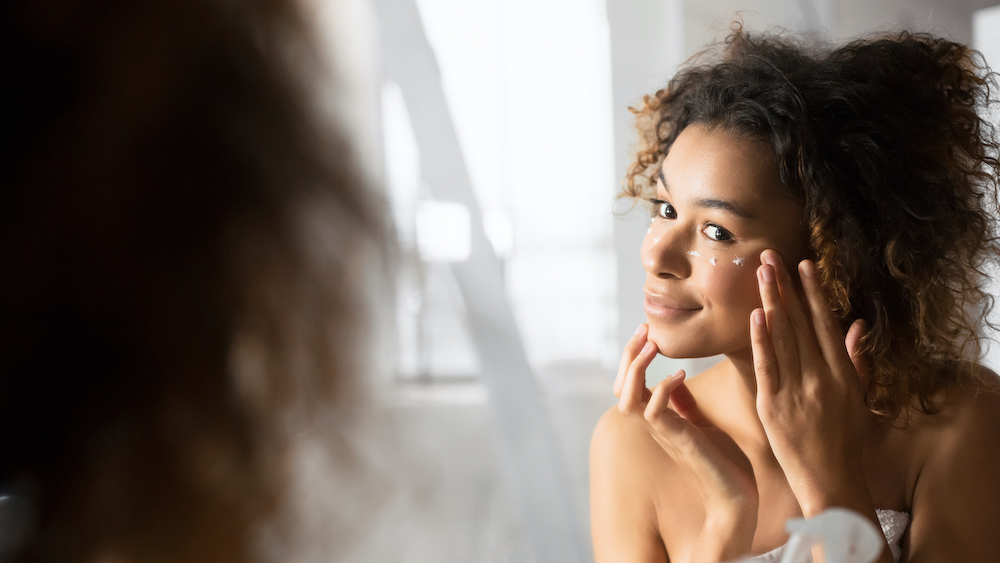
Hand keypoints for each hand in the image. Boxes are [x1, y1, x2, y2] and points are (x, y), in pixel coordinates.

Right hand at [616, 324, 757, 559]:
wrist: (739, 499)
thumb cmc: (725, 464)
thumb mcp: (703, 424)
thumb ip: (686, 403)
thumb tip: (677, 377)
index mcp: (659, 419)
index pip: (631, 383)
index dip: (633, 356)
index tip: (647, 330)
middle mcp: (655, 425)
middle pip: (621, 386)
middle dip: (628, 355)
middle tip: (643, 329)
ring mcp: (663, 434)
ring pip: (627, 398)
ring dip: (637, 368)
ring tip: (653, 346)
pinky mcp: (678, 442)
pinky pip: (654, 413)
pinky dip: (663, 390)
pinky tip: (680, 375)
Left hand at [750, 250, 874, 517]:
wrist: (832, 483)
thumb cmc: (847, 442)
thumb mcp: (859, 398)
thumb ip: (856, 359)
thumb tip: (858, 324)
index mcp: (844, 374)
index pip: (825, 323)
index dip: (813, 292)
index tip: (803, 264)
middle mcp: (822, 378)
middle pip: (800, 323)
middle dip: (785, 286)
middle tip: (769, 255)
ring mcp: (798, 391)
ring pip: (783, 338)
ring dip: (771, 301)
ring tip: (760, 272)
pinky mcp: (774, 407)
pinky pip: (767, 367)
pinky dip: (762, 340)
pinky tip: (756, 315)